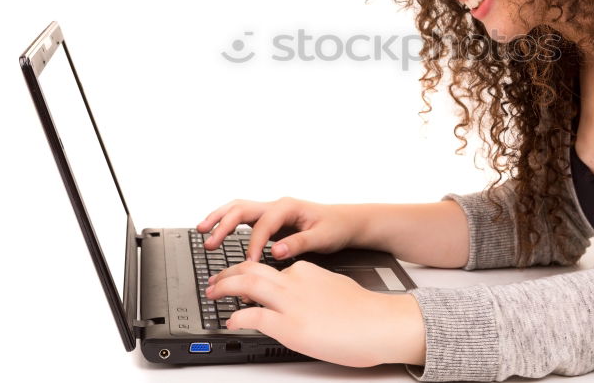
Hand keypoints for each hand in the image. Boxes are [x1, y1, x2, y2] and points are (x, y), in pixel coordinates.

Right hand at [196, 196, 359, 262]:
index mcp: (288, 207)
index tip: (248, 262)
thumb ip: (299, 243)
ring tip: (201, 230)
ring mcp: (271, 211)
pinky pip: (243, 218)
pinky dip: (227, 223)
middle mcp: (277, 206)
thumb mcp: (322, 237)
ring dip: (219, 219)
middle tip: (209, 242)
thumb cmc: (335, 227)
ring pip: (239, 209)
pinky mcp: (269, 221)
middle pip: (243, 209)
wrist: (345, 222)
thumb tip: (277, 251)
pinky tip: (216, 232)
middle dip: (224, 225)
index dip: (254, 244)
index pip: (263, 225)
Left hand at [206, 259, 425, 366]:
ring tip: (213, 293)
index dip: (249, 274)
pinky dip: (237, 318)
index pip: (270, 268)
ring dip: (224, 287)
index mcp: (306, 271)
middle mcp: (294, 281)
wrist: (380, 323)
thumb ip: (315, 288)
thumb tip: (306, 299)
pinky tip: (230, 322)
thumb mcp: (335, 288)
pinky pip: (252, 317)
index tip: (240, 280)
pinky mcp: (288, 325)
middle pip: (250, 269)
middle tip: (214, 281)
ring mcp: (290, 302)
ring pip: (245, 284)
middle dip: (227, 274)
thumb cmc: (365, 311)